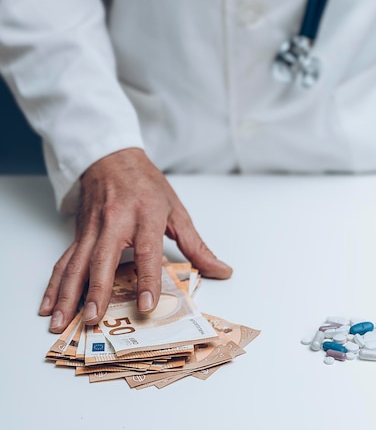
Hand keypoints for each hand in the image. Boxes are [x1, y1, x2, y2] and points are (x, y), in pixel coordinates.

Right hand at [38, 148, 231, 332]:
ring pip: (76, 264)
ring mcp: (92, 228)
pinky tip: (48, 306)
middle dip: (96, 291)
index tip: (146, 306)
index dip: (147, 279)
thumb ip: (196, 245)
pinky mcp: (78, 234)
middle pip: (103, 258)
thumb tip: (222, 271)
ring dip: (67, 295)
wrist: (112, 158)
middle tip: (93, 320)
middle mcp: (115, 222)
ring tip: (61, 323)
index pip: (147, 250)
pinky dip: (54, 285)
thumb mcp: (176, 210)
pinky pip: (64, 261)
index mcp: (145, 214)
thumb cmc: (146, 184)